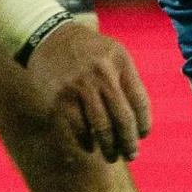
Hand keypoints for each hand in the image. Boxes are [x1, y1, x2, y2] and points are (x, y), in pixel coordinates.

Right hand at [26, 19, 152, 160]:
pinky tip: (90, 146)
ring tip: (112, 156)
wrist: (48, 35)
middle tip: (131, 154)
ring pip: (102, 128)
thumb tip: (138, 124)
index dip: (143, 124)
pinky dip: (86, 142)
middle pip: (123, 118)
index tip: (142, 135)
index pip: (140, 101)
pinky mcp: (60, 98)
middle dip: (129, 142)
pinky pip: (79, 129)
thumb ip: (127, 81)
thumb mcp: (114, 53)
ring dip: (110, 148)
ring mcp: (80, 86)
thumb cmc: (87, 50)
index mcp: (120, 60)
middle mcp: (102, 73)